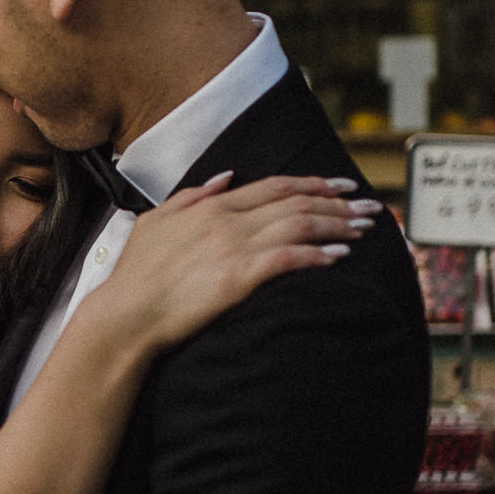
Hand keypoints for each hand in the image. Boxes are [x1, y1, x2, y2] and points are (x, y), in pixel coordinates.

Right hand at [89, 173, 375, 353]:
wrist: (124, 314)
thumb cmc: (135, 275)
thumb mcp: (155, 222)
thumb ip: (191, 196)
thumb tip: (224, 178)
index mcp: (211, 206)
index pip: (275, 186)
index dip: (313, 184)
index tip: (341, 187)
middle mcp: (227, 220)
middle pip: (296, 203)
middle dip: (338, 203)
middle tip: (370, 208)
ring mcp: (234, 247)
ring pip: (299, 225)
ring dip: (337, 225)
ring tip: (364, 230)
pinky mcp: (239, 278)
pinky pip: (289, 259)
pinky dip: (317, 254)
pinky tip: (340, 256)